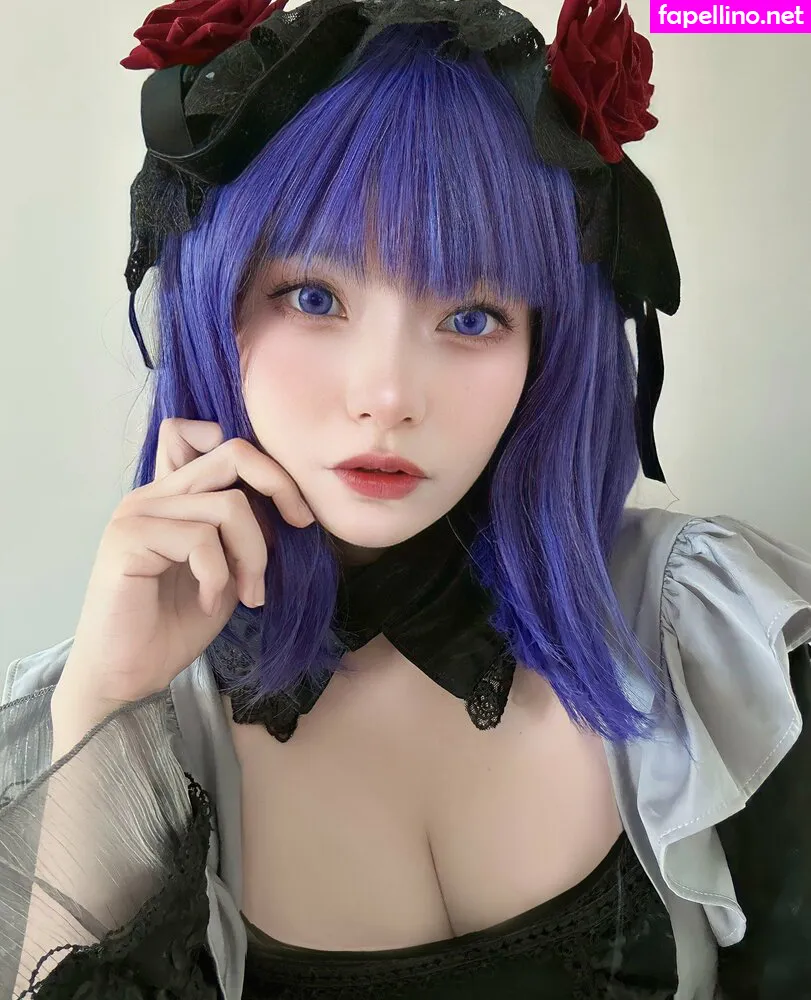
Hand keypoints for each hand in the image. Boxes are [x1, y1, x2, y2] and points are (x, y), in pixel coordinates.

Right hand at [56, 418, 314, 706]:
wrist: (129, 675)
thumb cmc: (176, 624)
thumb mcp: (227, 568)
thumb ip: (241, 528)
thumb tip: (282, 500)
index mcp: (174, 494)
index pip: (205, 434)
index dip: (259, 459)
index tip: (289, 506)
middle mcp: (154, 494)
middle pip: (232, 452)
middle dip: (281, 487)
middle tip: (300, 525)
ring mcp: (138, 513)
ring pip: (228, 505)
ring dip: (253, 554)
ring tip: (248, 593)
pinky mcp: (128, 540)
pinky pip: (202, 541)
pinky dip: (219, 576)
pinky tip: (207, 602)